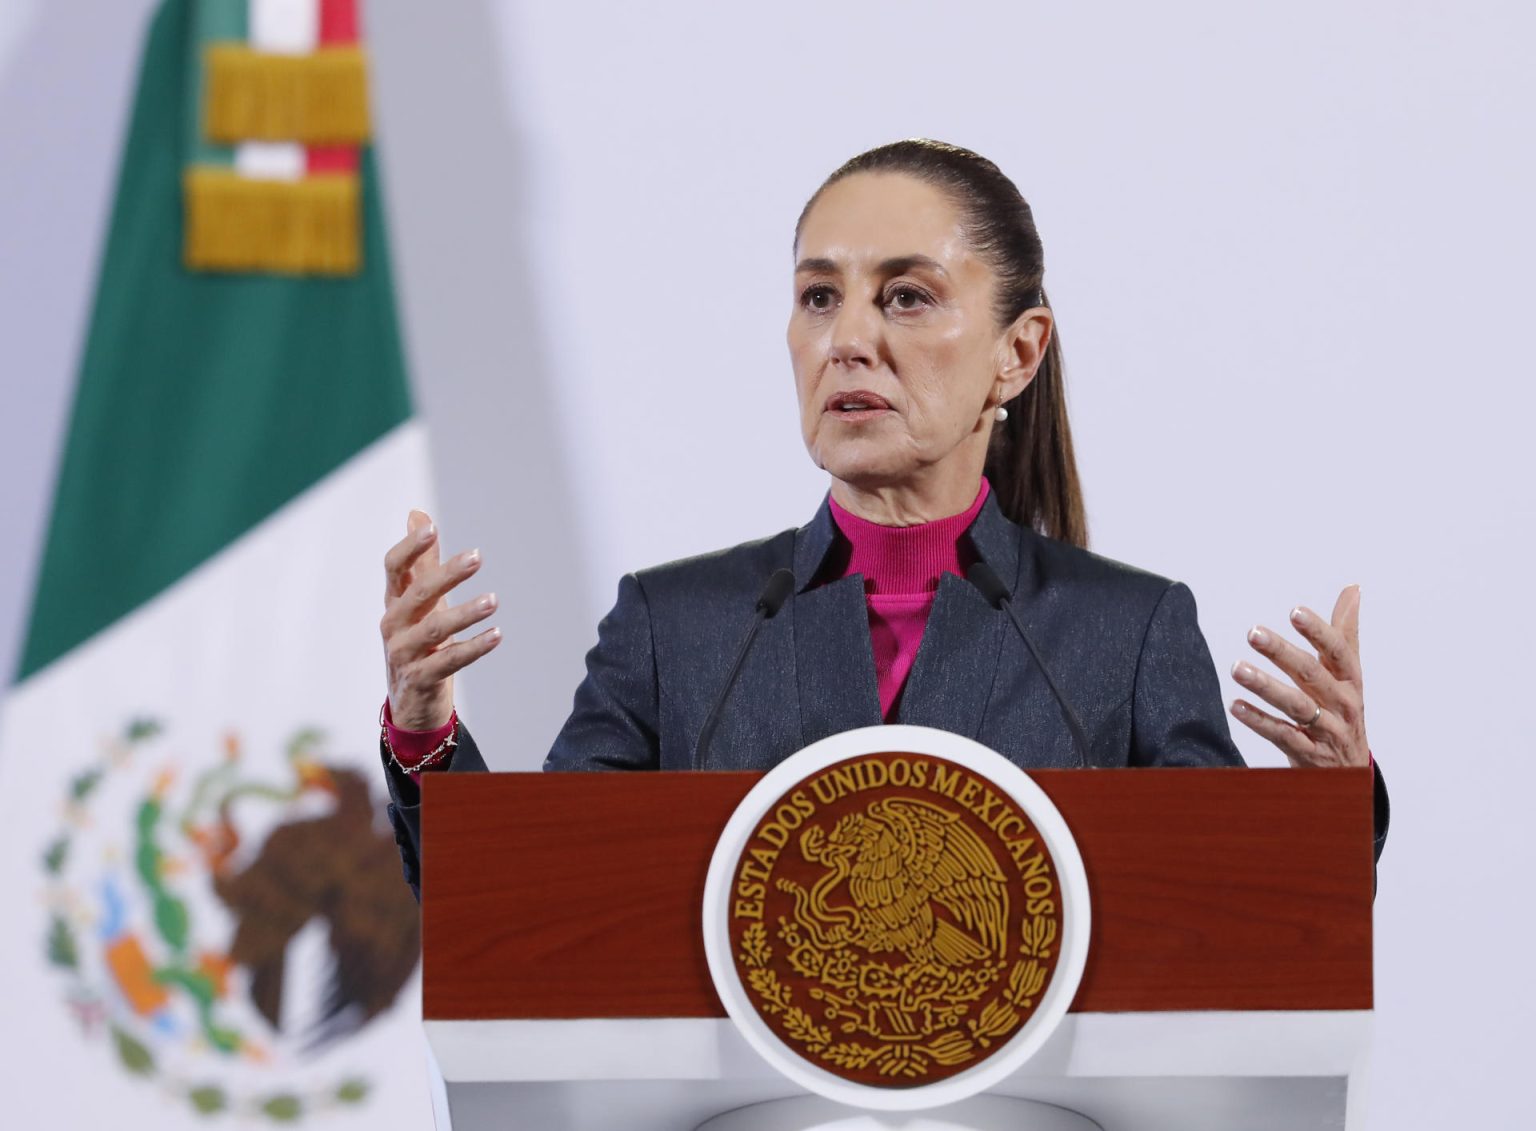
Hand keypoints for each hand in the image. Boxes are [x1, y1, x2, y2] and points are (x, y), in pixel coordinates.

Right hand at [380, 510, 501, 730]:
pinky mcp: (420, 679)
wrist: (411, 701)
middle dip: (446, 575)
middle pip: (417, 595)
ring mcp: (404, 653)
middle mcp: (394, 625)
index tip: (430, 528)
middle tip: (477, 557)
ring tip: (494, 600)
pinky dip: (473, 648)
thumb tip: (417, 514)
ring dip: (465, 614)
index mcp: (394, 601)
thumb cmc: (418, 641)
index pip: (394, 568)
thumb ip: (422, 561)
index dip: (409, 548)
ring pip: (434, 630)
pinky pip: (448, 661)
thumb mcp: (420, 600)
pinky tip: (496, 635)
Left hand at [1229, 585, 1369, 767]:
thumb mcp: (1349, 675)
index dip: (1319, 631)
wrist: (1352, 773)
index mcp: (1351, 681)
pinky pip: (1282, 736)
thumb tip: (1353, 588)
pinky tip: (1236, 706)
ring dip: (1265, 686)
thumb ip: (1345, 632)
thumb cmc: (1344, 712)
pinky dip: (1259, 720)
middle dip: (1282, 652)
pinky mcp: (1309, 755)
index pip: (1338, 652)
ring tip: (1237, 668)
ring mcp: (1327, 731)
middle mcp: (1343, 704)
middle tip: (1253, 632)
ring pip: (1296, 705)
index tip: (1295, 611)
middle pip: (1312, 674)